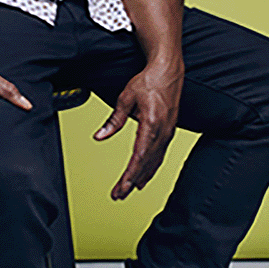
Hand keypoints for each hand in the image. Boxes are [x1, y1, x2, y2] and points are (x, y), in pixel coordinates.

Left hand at [94, 62, 182, 198]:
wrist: (168, 71)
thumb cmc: (148, 82)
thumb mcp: (126, 98)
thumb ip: (114, 120)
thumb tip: (99, 136)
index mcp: (152, 125)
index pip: (139, 157)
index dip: (130, 175)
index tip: (121, 188)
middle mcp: (163, 132)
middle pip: (147, 164)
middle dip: (131, 182)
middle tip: (118, 196)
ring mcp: (168, 133)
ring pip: (154, 162)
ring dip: (141, 178)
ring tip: (128, 191)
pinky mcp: (168, 131)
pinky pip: (159, 155)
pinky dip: (150, 168)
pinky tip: (143, 176)